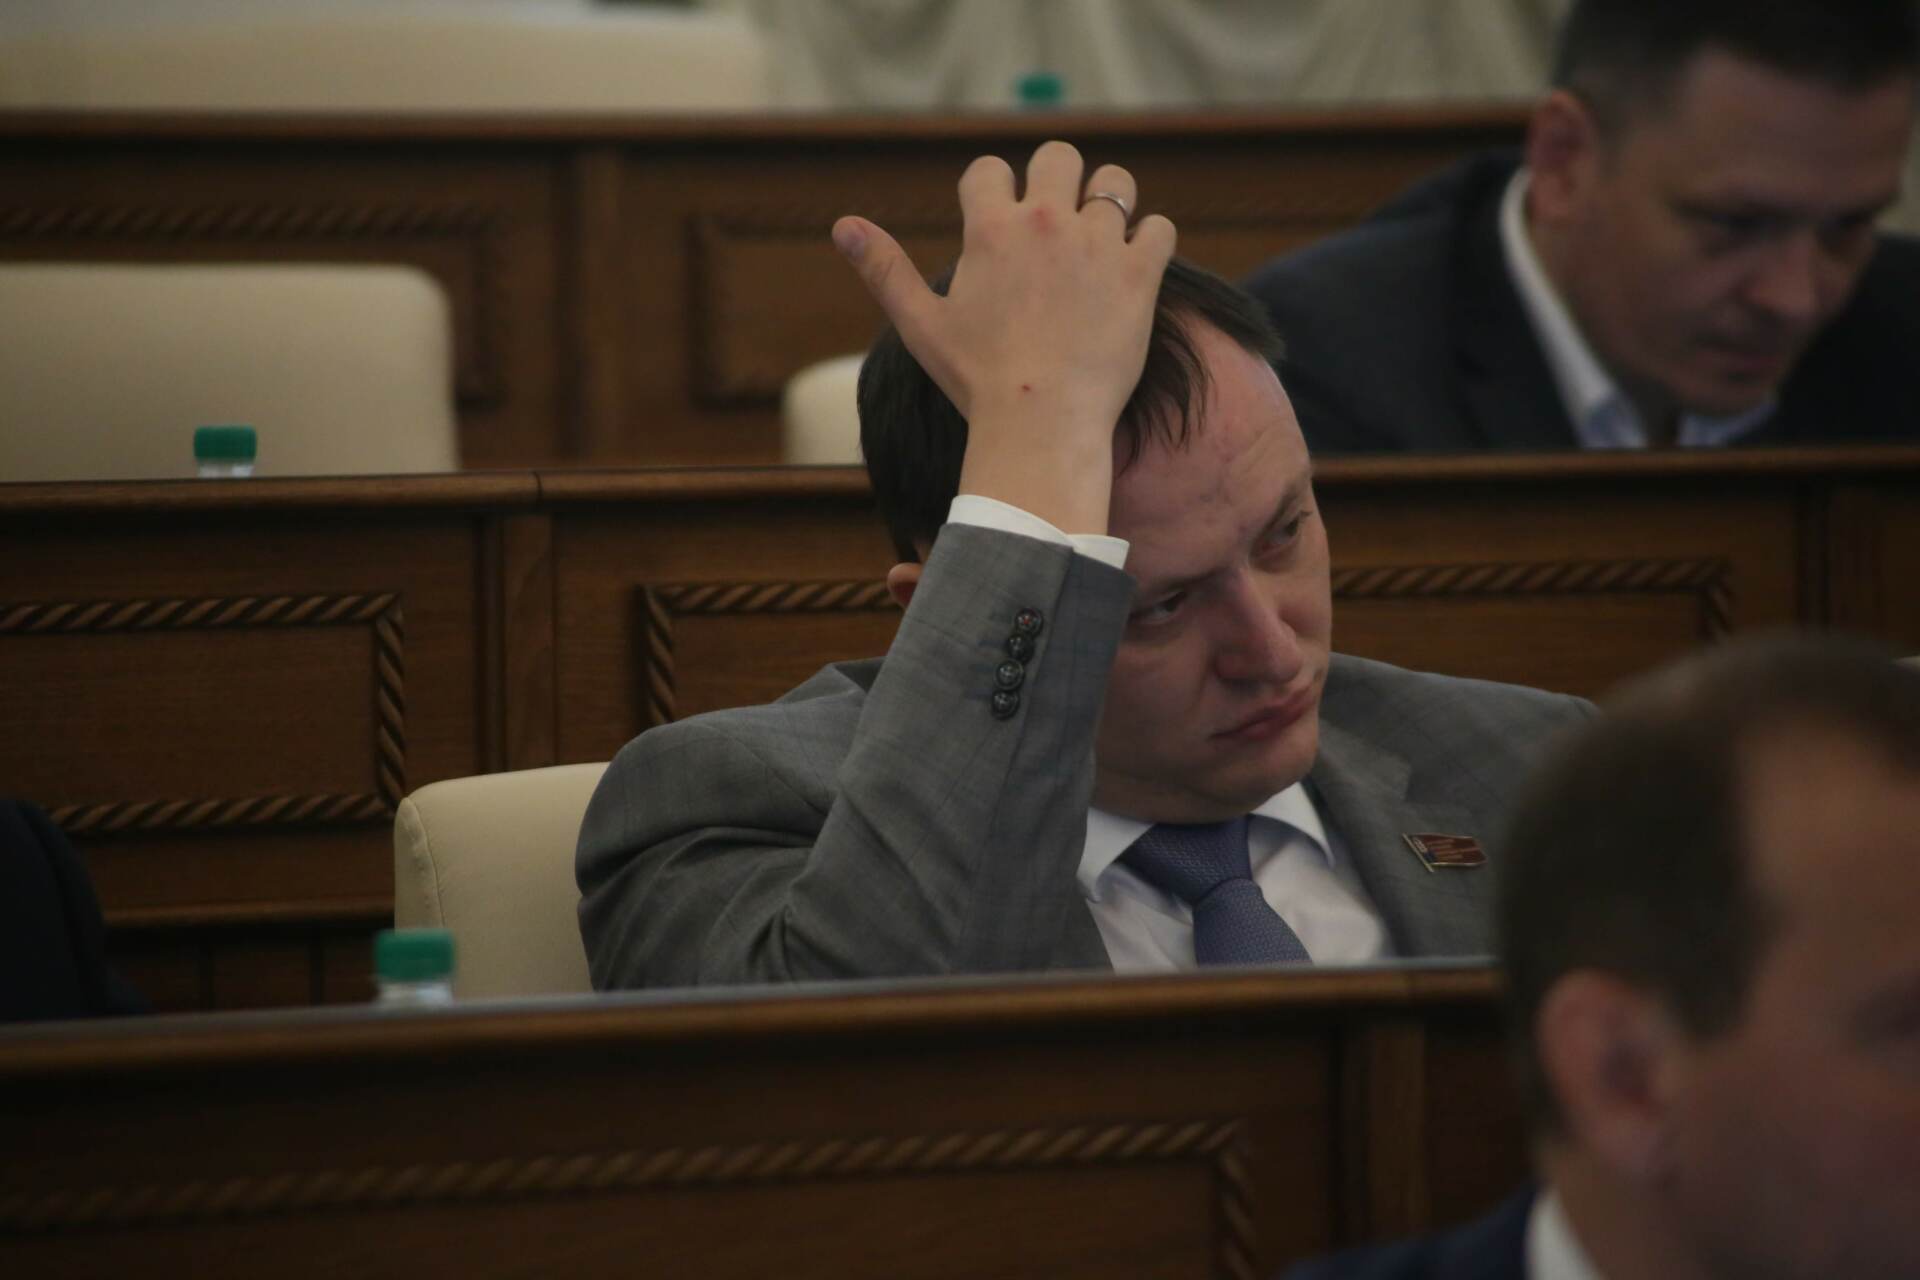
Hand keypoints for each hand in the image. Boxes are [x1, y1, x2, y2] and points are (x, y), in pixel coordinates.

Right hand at [834, 141, 1176, 533]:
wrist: (1040, 424)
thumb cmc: (976, 380)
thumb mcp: (920, 324)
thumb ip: (884, 269)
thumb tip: (842, 226)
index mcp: (989, 228)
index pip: (990, 169)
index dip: (993, 192)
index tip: (999, 223)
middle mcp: (1045, 222)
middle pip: (1059, 155)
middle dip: (1057, 180)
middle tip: (1057, 222)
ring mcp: (1097, 244)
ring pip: (1115, 183)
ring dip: (1109, 202)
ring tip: (1101, 238)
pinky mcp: (1139, 274)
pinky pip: (1159, 227)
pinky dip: (1149, 241)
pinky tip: (1134, 268)